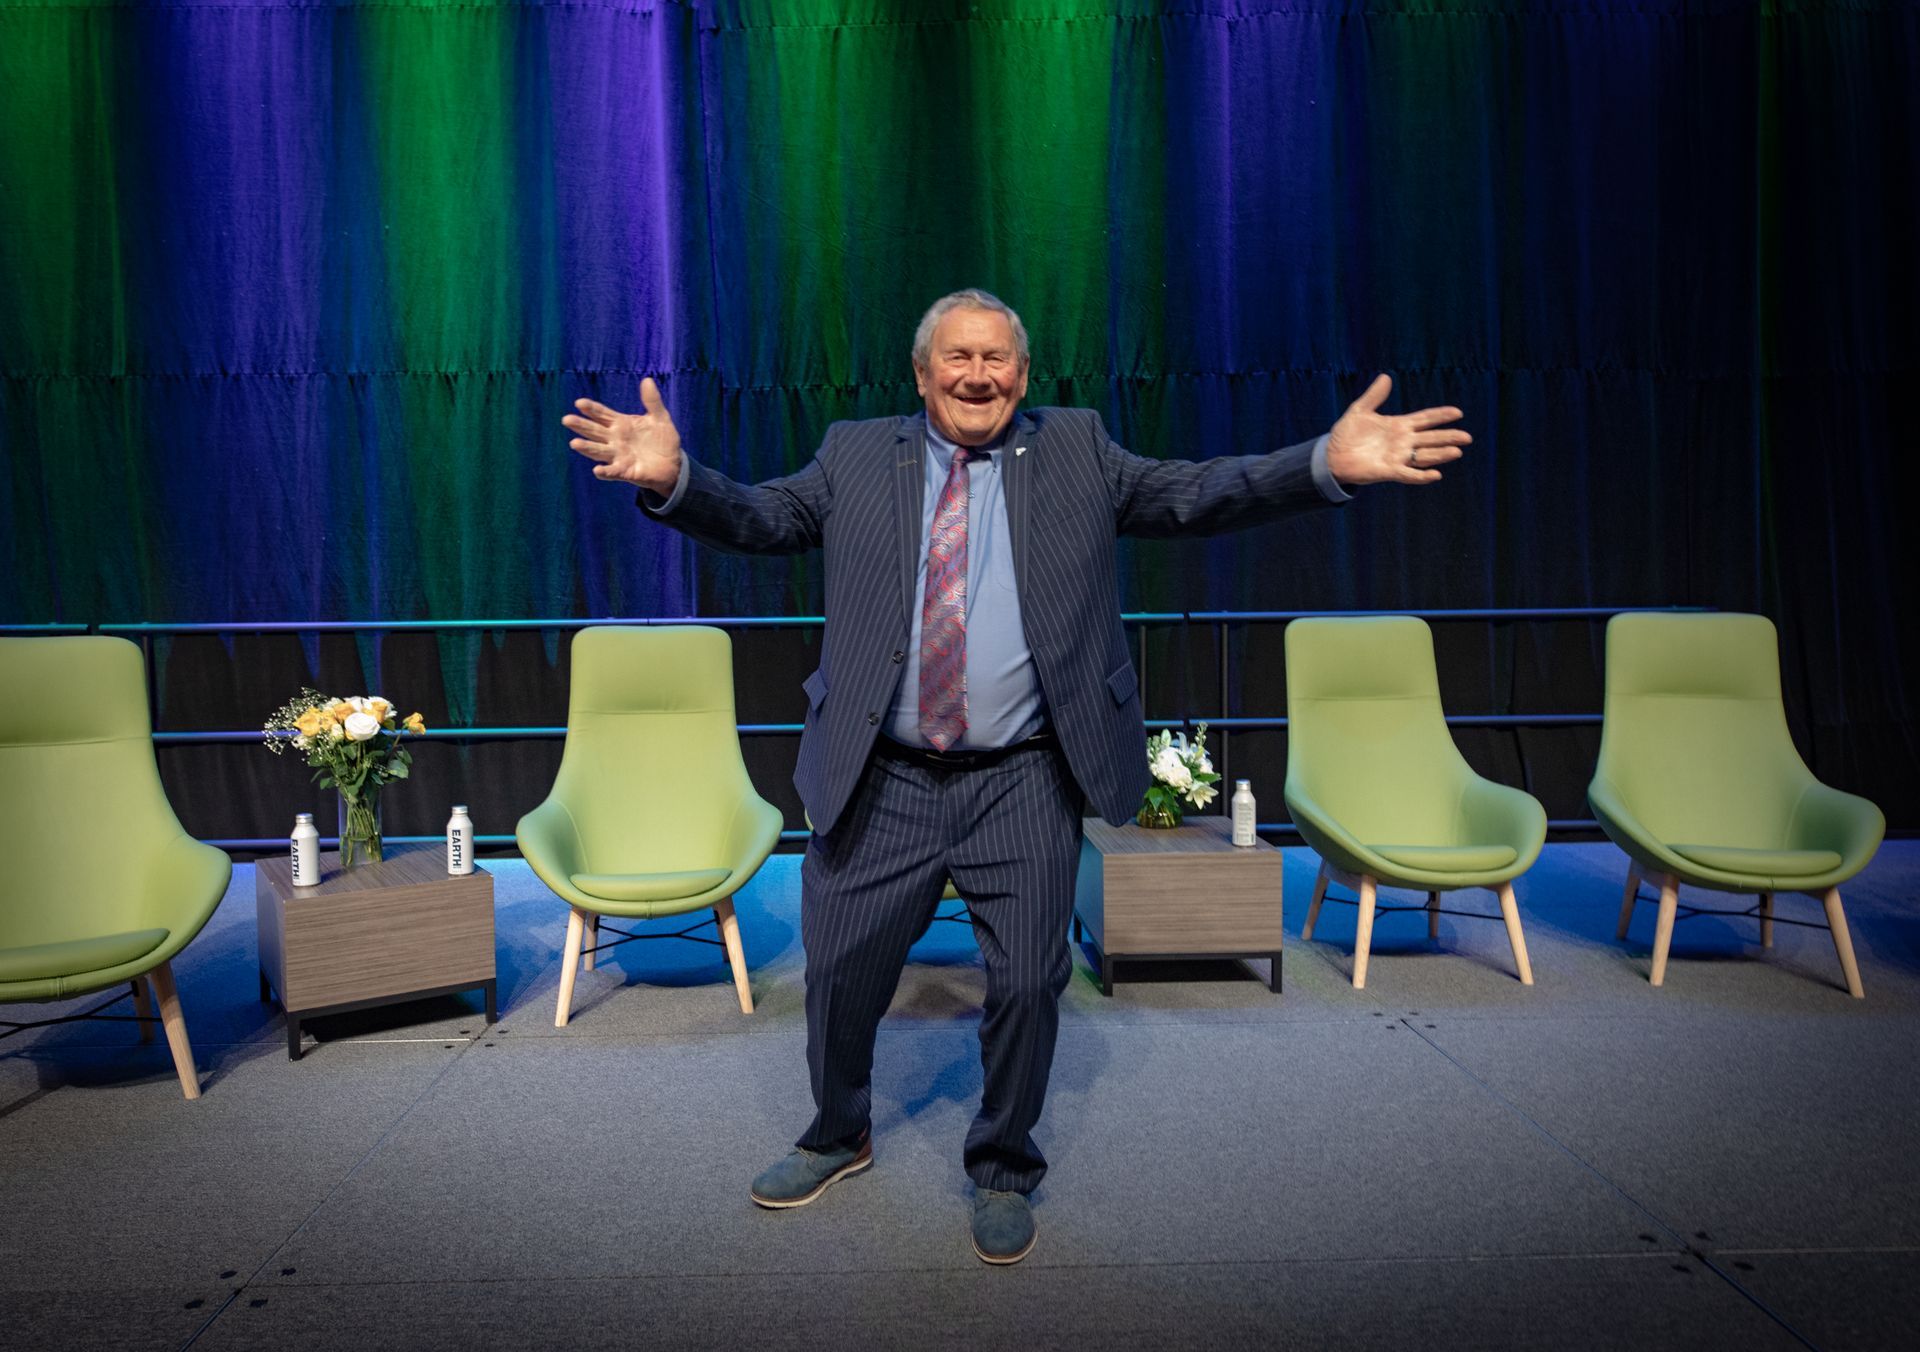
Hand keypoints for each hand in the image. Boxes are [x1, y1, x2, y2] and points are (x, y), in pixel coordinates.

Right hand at [563, 378, 683, 493]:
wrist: (673, 465)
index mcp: (621, 424)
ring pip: (598, 450)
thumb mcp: (660, 418)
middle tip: (566, 419)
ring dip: (587, 447)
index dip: (591, 409)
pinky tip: (597, 470)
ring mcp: (618, 456)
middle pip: (594, 431)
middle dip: (581, 425)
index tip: (579, 403)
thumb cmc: (662, 440)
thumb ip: (652, 401)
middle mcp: (615, 439)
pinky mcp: (625, 471)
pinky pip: (613, 472)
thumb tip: (647, 380)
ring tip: (575, 443)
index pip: (602, 414)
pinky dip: (605, 471)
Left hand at [1324, 374, 1469, 485]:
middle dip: (1448, 437)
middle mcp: (1402, 442)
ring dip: (1440, 455)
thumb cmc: (1346, 434)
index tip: (1458, 412)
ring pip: (1424, 456)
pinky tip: (1435, 475)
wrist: (1331, 456)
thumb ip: (1374, 396)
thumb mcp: (1359, 411)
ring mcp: (1397, 457)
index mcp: (1398, 425)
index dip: (1440, 416)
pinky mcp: (1388, 471)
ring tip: (1456, 452)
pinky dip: (1421, 475)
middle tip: (1467, 437)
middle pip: (1430, 438)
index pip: (1424, 419)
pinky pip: (1408, 474)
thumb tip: (1386, 377)